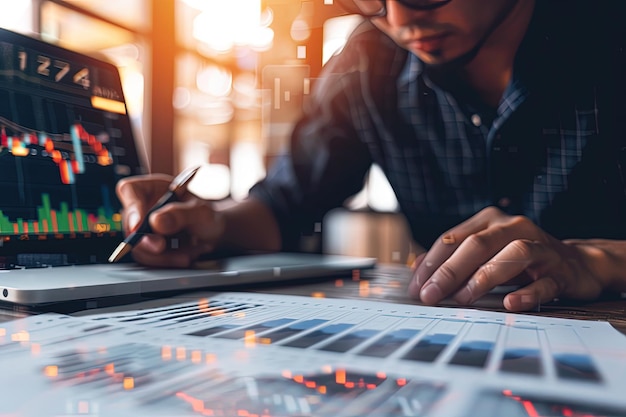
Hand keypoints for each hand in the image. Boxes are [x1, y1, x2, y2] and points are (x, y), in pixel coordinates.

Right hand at [116, 174, 224, 266]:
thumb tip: (155, 221)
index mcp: (153, 188)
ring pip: (139, 248)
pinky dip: (169, 261)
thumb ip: (181, 214)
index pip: (130, 190)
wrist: (215, 234)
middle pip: (131, 225)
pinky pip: (150, 259)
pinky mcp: (149, 247)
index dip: (132, 207)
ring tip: (189, 253)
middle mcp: (144, 207)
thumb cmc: (208, 216)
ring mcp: (144, 229)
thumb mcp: (201, 212)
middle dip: (147, 241)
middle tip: (162, 247)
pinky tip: (187, 255)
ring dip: (163, 256)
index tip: (138, 225)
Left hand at [407, 206, 607, 310]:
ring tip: (463, 299)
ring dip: (483, 277)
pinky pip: (544, 282)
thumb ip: (454, 260)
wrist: (577, 263)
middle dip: (449, 271)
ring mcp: (541, 247)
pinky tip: (510, 303)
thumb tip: (418, 274)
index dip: (431, 264)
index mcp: (489, 221)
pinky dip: (526, 292)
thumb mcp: (485, 253)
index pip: (452, 239)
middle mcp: (514, 227)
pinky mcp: (561, 271)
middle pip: (477, 245)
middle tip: (430, 295)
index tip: (415, 288)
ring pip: (511, 254)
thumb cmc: (520, 259)